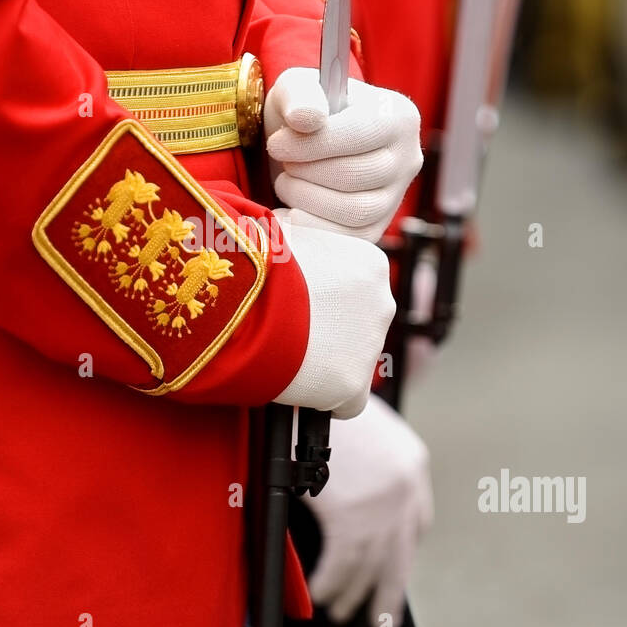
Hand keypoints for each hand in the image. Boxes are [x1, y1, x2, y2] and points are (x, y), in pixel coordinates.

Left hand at [264, 68, 421, 243]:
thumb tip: (307, 118)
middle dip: (306, 170)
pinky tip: (288, 212)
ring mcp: (395, 197)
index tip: (275, 144)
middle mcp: (408, 158)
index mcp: (399, 116)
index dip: (312, 143)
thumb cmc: (304, 111)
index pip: (359, 135)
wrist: (306, 143)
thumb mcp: (297, 88)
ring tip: (287, 181)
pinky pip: (347, 238)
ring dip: (306, 197)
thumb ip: (301, 95)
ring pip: (354, 210)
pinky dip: (311, 227)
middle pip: (356, 175)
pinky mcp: (376, 228)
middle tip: (283, 163)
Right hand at [272, 212, 393, 417]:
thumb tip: (286, 225)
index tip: (297, 302)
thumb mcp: (284, 230)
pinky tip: (302, 386)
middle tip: (290, 328)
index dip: (324, 299)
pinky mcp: (353, 383)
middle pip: (359, 325)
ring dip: (326, 361)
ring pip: (353, 361)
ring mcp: (370, 345)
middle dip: (331, 330)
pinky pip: (348, 402)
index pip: (357, 288)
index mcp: (371, 264)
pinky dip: (328, 399)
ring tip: (288, 353)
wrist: (244, 303)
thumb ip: (299, 233)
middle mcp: (382, 303)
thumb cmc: (257, 263)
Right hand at [302, 394, 433, 625]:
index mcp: (414, 462)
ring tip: (341, 610)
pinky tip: (322, 594)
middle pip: (401, 554)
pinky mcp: (353, 515)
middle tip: (382, 618)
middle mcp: (406, 487)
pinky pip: (342, 563)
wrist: (304, 387)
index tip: (391, 567)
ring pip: (371, 566)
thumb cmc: (322, 401)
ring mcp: (382, 504)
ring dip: (353, 594)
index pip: (420, 521)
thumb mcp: (360, 427)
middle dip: (390, 590)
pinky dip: (331, 583)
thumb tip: (356, 495)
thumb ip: (371, 462)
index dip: (404, 550)